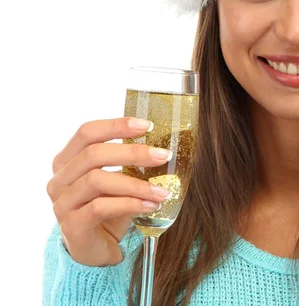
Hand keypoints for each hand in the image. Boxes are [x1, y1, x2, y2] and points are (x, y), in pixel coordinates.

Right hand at [46, 117, 171, 265]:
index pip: (87, 132)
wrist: (97, 249)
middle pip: (93, 154)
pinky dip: (131, 204)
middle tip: (163, 156)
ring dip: (136, 184)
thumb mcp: (116, 178)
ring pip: (97, 180)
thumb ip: (126, 161)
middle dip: (133, 152)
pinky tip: (151, 206)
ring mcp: (62, 203)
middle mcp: (59, 180)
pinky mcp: (72, 226)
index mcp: (67, 161)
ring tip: (162, 191)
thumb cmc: (108, 207)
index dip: (116, 125)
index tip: (147, 126)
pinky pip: (101, 207)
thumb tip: (160, 146)